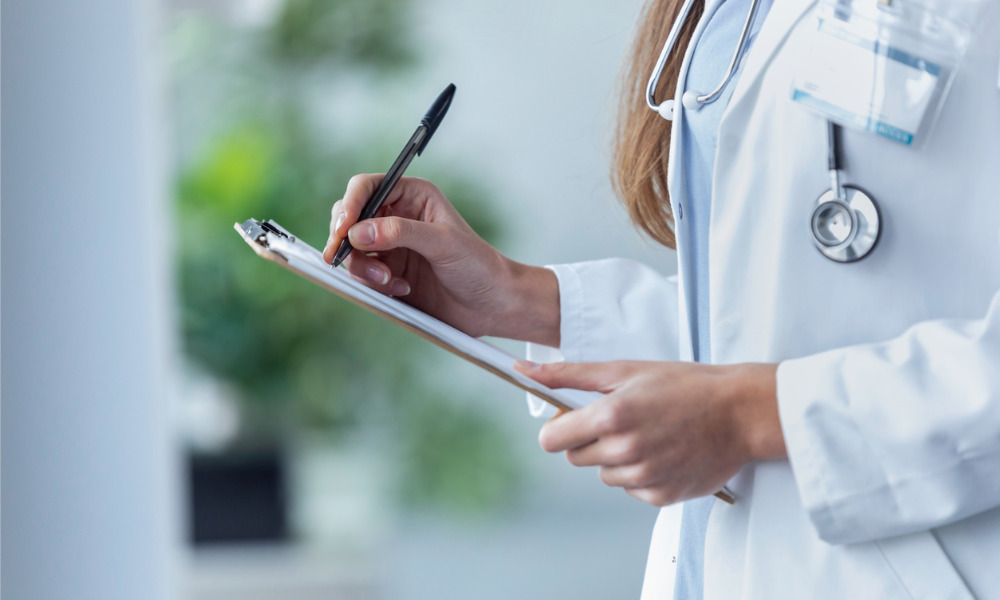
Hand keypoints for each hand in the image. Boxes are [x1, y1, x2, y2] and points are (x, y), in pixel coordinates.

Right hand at [322, 175, 558, 343]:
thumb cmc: (478, 266)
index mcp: (412, 195)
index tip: (343, 230)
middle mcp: (397, 216)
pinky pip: (362, 275)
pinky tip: (401, 289)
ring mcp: (390, 246)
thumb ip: (400, 232)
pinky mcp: (387, 273)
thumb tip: (359, 231)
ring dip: (363, 267)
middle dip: (346, 239)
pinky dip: (374, 284)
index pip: (366, 187)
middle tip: (342, 256)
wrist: (490, 305)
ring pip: (351, 249)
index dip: (349, 205)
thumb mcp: (442, 242)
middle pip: (349, 217)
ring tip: (389, 281)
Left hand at [515, 360, 784, 505]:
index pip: (550, 440)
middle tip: (623, 419)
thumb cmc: (685, 385)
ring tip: (649, 433)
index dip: (559, 428)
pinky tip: (663, 452)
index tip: (574, 419)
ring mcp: (643, 476)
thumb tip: (524, 370)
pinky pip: (630, 489)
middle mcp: (624, 450)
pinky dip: (640, 474)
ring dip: (616, 458)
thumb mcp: (624, 369)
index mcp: (610, 416)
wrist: (740, 412)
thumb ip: (569, 374)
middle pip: (575, 457)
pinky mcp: (661, 496)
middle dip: (590, 439)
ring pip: (603, 474)